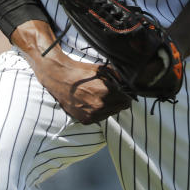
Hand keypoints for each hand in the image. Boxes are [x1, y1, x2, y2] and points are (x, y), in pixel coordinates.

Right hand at [11, 19, 131, 122]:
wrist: (60, 78)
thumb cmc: (81, 72)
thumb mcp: (102, 69)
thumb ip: (118, 77)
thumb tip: (129, 83)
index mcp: (106, 92)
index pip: (127, 101)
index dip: (126, 95)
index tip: (123, 92)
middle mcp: (99, 106)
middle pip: (119, 108)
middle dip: (118, 101)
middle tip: (111, 93)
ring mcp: (91, 115)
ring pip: (110, 114)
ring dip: (109, 107)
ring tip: (99, 96)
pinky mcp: (85, 120)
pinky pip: (99, 118)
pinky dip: (98, 112)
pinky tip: (92, 102)